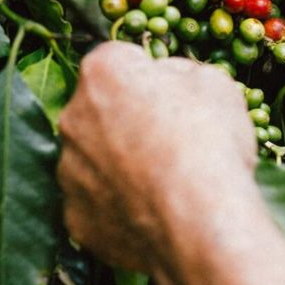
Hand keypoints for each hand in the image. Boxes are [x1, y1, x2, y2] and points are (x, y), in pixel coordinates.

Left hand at [57, 42, 256, 274]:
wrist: (202, 224)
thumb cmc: (210, 145)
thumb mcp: (214, 83)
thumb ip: (181, 73)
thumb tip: (171, 80)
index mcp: (102, 72)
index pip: (120, 60)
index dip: (149, 75)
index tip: (171, 94)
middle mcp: (73, 118)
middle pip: (100, 109)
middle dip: (127, 118)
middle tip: (169, 138)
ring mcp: (69, 171)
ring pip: (93, 158)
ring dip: (118, 162)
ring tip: (163, 179)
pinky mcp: (75, 217)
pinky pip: (95, 203)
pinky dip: (117, 204)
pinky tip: (150, 210)